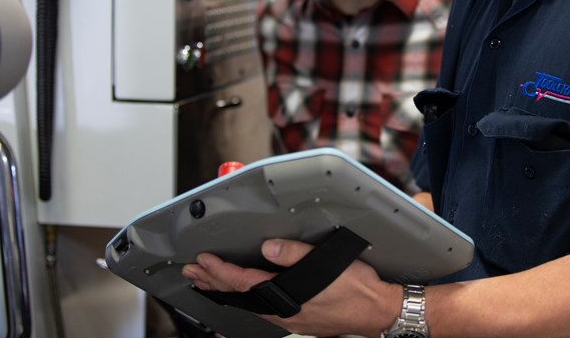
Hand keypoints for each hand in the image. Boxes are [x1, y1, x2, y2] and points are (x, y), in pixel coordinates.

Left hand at [182, 238, 399, 337]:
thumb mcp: (327, 262)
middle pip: (240, 296)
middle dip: (213, 282)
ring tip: (208, 283)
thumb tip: (268, 248)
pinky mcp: (298, 320)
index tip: (203, 261)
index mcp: (288, 295)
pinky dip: (244, 301)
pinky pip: (261, 311)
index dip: (220, 271)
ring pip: (248, 305)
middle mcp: (284, 311)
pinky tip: (243, 298)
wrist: (377, 311)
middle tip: (192, 272)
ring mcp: (290, 319)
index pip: (244, 282)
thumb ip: (295, 254)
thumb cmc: (358, 288)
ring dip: (226, 291)